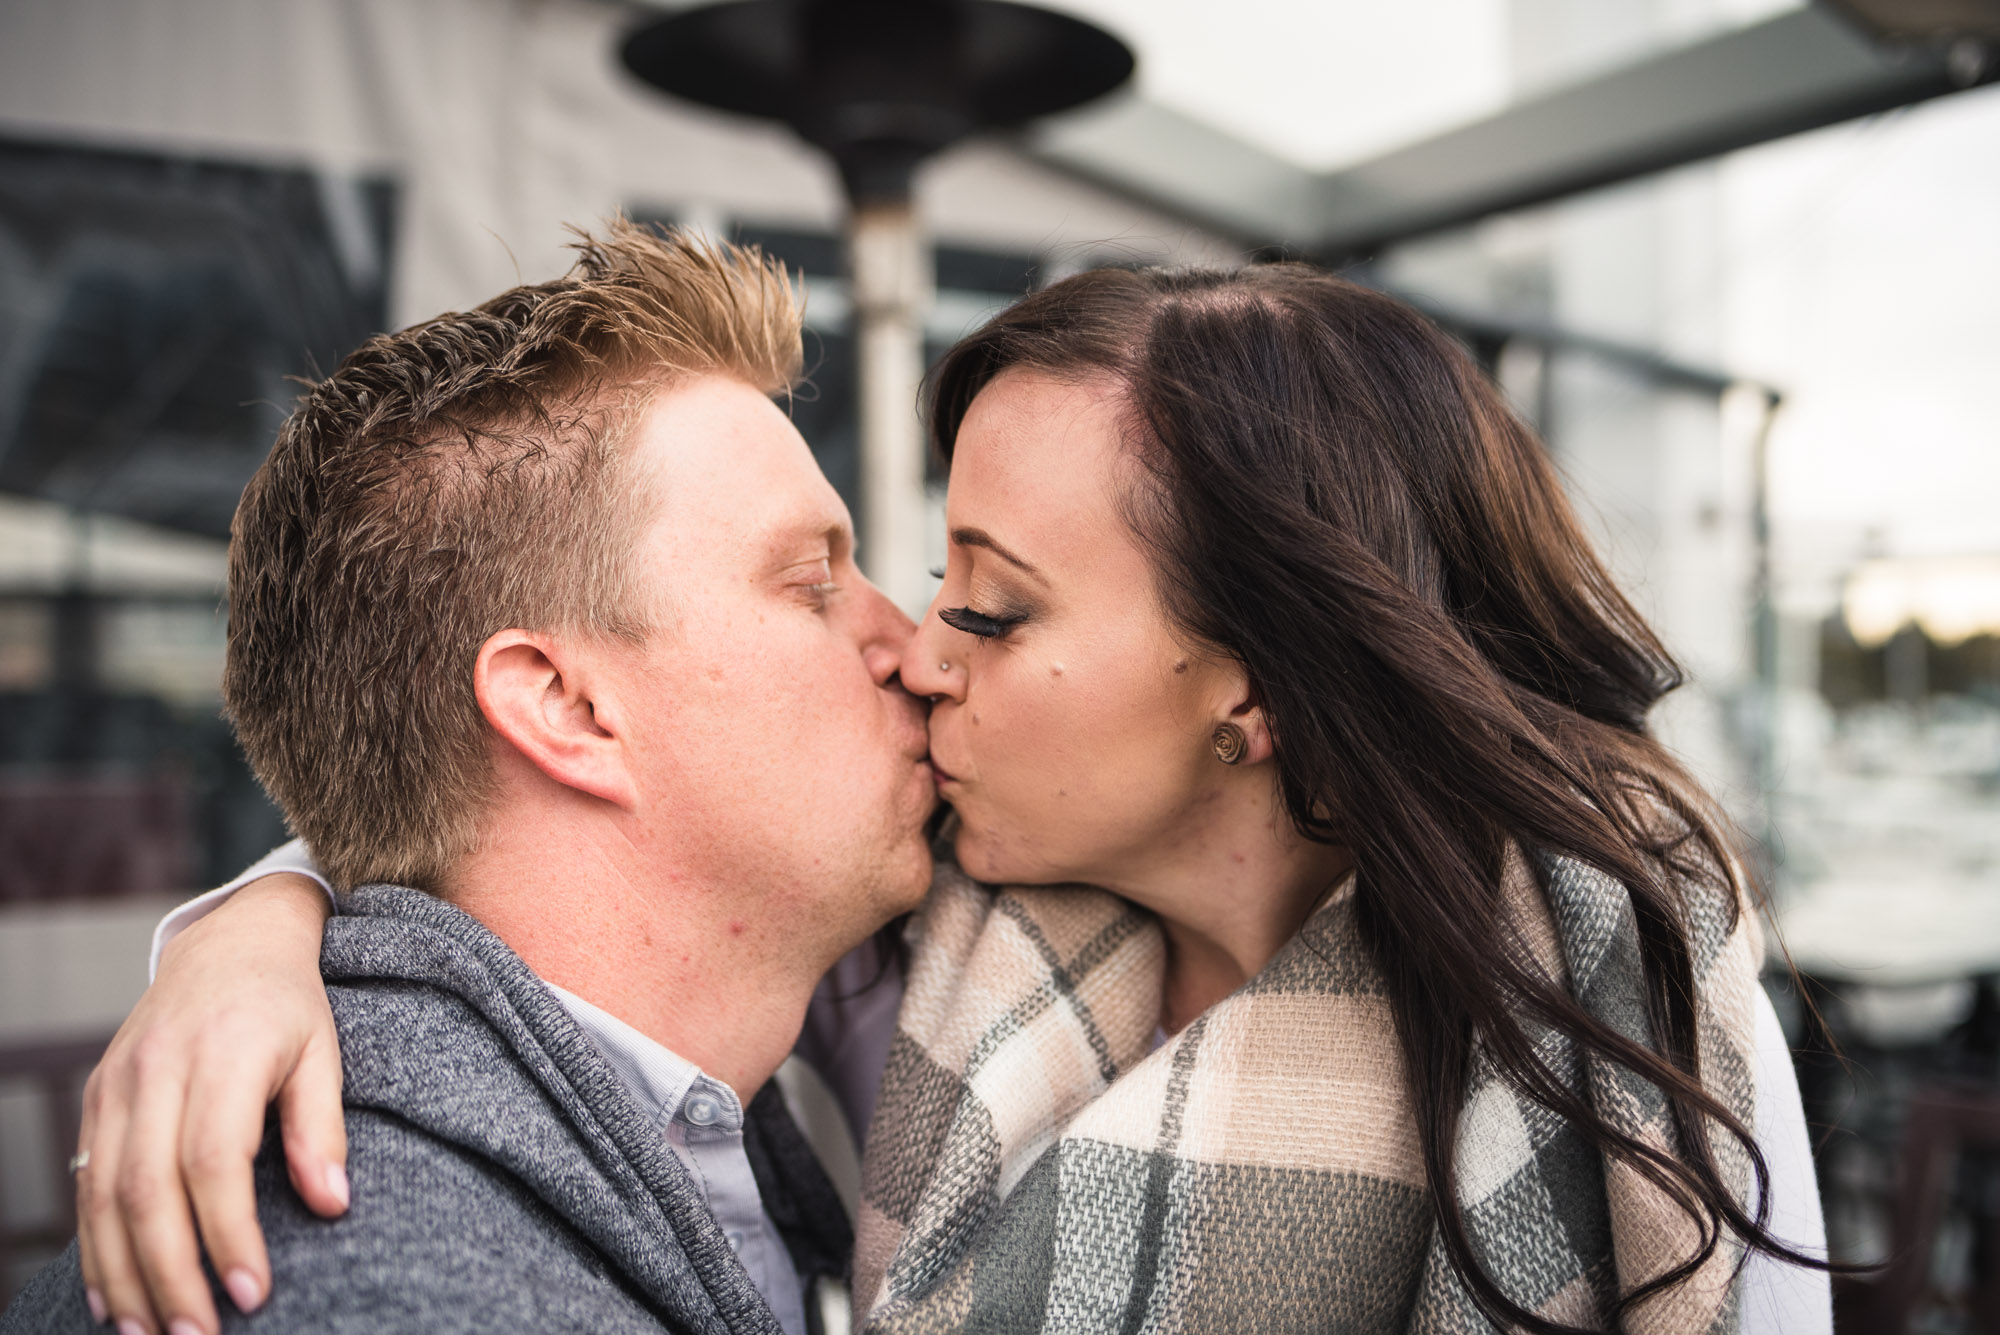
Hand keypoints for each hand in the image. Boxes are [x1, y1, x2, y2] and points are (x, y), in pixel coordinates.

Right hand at [74, 874, 341, 1334]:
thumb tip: (332, 1205)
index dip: (228, 1233)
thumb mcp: (323, 1051)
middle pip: (148, 1189)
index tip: (252, 1292)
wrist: (230, 944)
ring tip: (152, 1334)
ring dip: (124, 1274)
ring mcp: (118, 1085)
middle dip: (170, 1274)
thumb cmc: (289, 1005)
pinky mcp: (98, 1098)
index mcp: (223, 1055)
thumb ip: (322, 1129)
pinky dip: (97, 1246)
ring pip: (105, 1195)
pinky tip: (117, 1295)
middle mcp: (159, 1071)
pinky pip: (86, 1183)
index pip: (214, 1160)